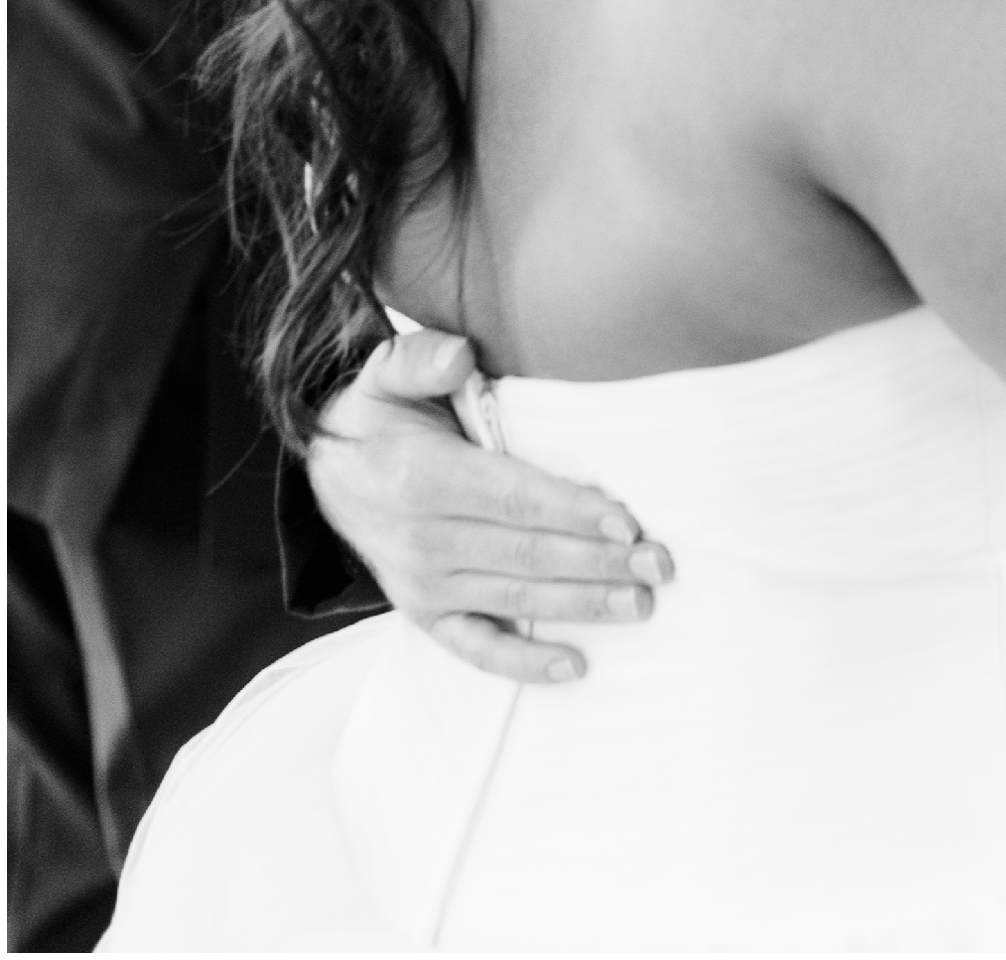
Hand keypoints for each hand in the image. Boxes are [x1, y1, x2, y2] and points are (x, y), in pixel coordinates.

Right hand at [306, 327, 674, 684]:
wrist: (329, 472)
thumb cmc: (379, 415)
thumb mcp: (387, 372)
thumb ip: (423, 358)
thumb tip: (460, 356)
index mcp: (423, 478)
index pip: (512, 498)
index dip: (571, 511)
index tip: (627, 522)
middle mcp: (423, 540)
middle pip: (526, 553)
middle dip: (598, 561)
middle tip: (659, 565)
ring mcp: (423, 586)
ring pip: (515, 597)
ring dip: (583, 605)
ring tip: (641, 605)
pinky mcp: (426, 615)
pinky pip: (477, 648)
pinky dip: (524, 662)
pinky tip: (576, 666)